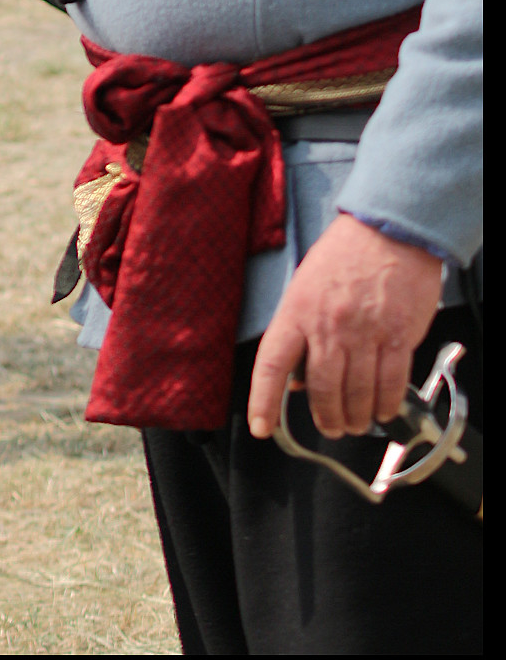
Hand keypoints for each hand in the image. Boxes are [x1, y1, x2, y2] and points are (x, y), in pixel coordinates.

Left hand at [248, 213, 441, 440]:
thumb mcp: (305, 286)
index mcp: (297, 311)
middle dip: (326, 418)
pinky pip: (390, 383)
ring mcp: (364, 332)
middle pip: (321, 389)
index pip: (272, 363)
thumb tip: (296, 379)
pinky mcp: (398, 336)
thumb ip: (298, 331)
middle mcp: (328, 326)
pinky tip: (383, 410)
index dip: (264, 399)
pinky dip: (386, 404)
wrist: (387, 231)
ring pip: (357, 393)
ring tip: (356, 424)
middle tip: (331, 428)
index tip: (262, 427)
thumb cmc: (343, 256)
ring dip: (356, 418)